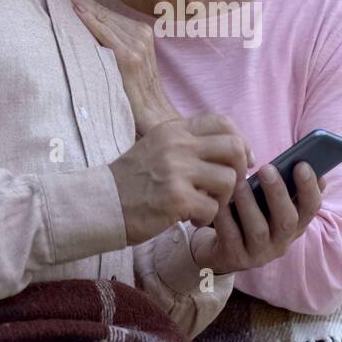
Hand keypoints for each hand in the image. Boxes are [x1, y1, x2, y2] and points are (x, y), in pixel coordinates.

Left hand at [63, 0, 178, 135]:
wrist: (153, 113)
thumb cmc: (135, 90)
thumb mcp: (128, 61)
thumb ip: (115, 42)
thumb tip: (87, 28)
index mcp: (142, 32)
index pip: (109, 12)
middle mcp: (141, 35)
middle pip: (104, 12)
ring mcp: (137, 45)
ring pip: (103, 19)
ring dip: (82, 4)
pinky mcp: (129, 57)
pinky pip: (104, 33)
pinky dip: (89, 20)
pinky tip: (76, 10)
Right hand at [109, 115, 253, 244]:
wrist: (100, 204)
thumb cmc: (131, 181)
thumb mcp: (157, 147)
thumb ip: (188, 143)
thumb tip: (233, 148)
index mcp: (174, 130)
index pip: (223, 123)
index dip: (241, 142)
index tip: (241, 161)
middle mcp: (177, 145)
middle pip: (234, 147)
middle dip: (239, 170)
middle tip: (228, 188)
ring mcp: (177, 170)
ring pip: (228, 180)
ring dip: (222, 199)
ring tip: (204, 206)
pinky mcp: (176, 198)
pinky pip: (212, 208)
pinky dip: (206, 218)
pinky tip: (189, 219)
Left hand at [188, 161, 326, 275]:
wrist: (220, 249)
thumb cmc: (248, 215)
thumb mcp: (267, 202)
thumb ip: (283, 186)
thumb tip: (303, 163)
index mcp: (295, 224)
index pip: (311, 208)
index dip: (309, 188)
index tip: (302, 164)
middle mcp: (281, 242)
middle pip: (287, 220)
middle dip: (278, 193)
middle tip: (267, 168)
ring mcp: (259, 254)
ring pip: (259, 231)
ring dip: (250, 204)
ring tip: (239, 183)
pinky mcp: (235, 258)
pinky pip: (231, 237)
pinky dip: (225, 217)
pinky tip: (220, 200)